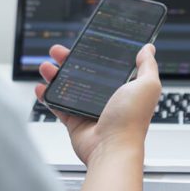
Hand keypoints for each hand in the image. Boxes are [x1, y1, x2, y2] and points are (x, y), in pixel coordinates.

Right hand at [35, 43, 161, 165]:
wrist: (112, 149)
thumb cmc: (131, 120)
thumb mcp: (147, 86)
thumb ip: (147, 66)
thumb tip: (148, 49)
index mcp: (124, 88)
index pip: (106, 65)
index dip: (94, 53)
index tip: (83, 42)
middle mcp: (106, 99)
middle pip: (83, 73)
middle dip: (68, 60)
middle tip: (57, 51)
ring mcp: (89, 110)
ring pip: (68, 87)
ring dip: (55, 75)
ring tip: (45, 67)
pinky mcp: (75, 122)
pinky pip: (58, 106)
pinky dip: (48, 96)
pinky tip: (41, 87)